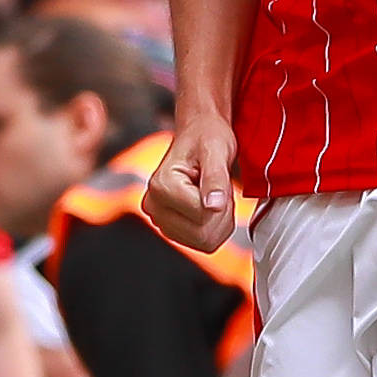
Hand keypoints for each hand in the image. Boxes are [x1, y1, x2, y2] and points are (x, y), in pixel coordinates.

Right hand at [141, 114, 237, 252]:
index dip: (222, 201)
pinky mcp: (171, 228)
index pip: (203, 215)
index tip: (218, 179)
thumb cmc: (206, 137)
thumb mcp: (216, 151)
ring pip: (204, 242)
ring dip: (219, 221)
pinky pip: (202, 243)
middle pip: (202, 235)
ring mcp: (161, 219)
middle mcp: (154, 206)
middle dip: (221, 214)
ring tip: (214, 194)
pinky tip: (210, 205)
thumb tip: (214, 206)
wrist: (200, 134)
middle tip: (218, 188)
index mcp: (161, 186)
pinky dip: (215, 227)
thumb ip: (215, 179)